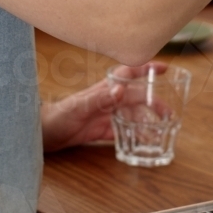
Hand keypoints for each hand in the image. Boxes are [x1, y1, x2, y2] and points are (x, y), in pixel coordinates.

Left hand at [40, 62, 166, 152]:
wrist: (43, 133)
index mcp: (104, 89)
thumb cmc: (58, 115)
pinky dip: (134, 136)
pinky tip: (143, 143)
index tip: (165, 69)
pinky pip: (122, 132)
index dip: (146, 69)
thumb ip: (100, 98)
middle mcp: (108, 100)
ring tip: (162, 131)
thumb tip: (122, 90)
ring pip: (131, 115)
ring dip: (146, 121)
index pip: (129, 73)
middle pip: (136, 97)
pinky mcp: (101, 131)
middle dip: (154, 102)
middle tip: (170, 114)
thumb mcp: (79, 107)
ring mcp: (105, 115)